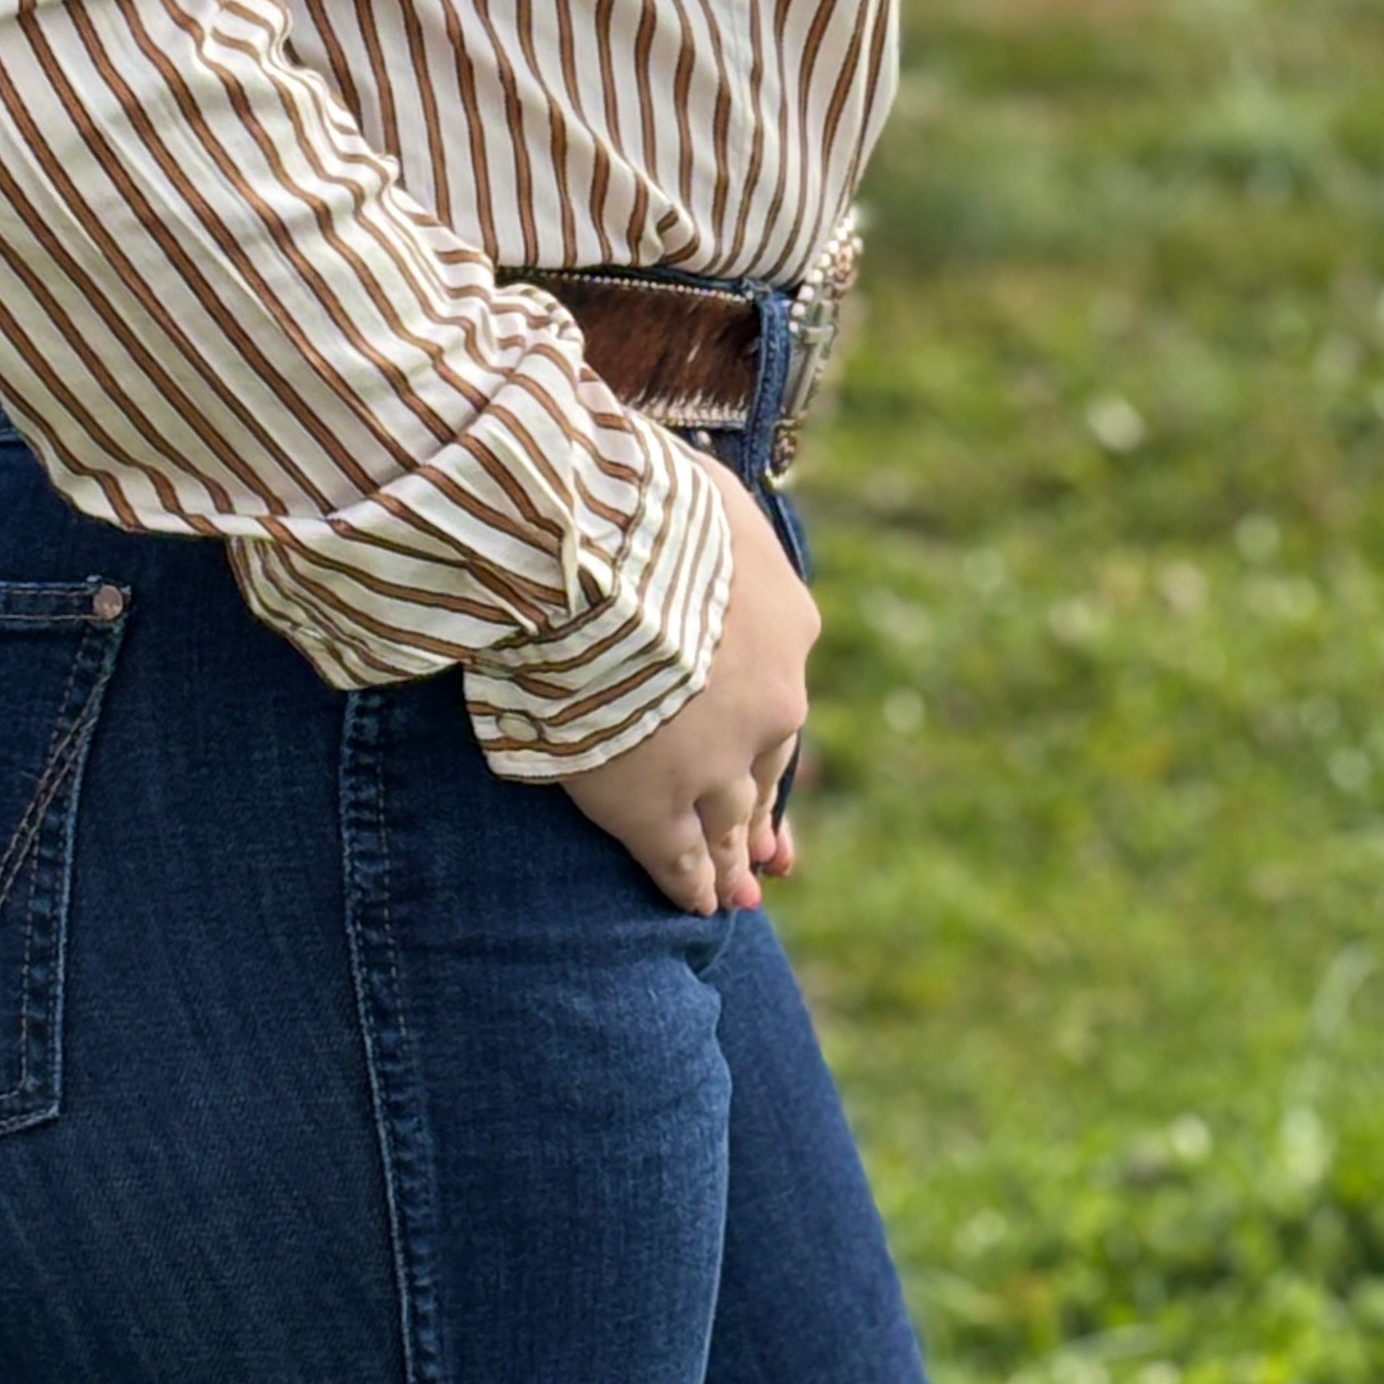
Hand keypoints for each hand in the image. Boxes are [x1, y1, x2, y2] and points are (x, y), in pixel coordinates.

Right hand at [557, 451, 817, 913]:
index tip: (764, 756)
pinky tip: (695, 905)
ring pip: (731, 821)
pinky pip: (679, 858)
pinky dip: (688, 884)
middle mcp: (771, 704)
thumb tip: (689, 479)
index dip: (764, 727)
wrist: (596, 559)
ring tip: (735, 895)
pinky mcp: (656, 806)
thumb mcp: (696, 483)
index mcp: (787, 625)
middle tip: (766, 857)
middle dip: (760, 810)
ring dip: (731, 859)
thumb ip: (701, 504)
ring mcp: (716, 763)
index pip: (780, 688)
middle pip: (767, 766)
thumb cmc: (635, 500)